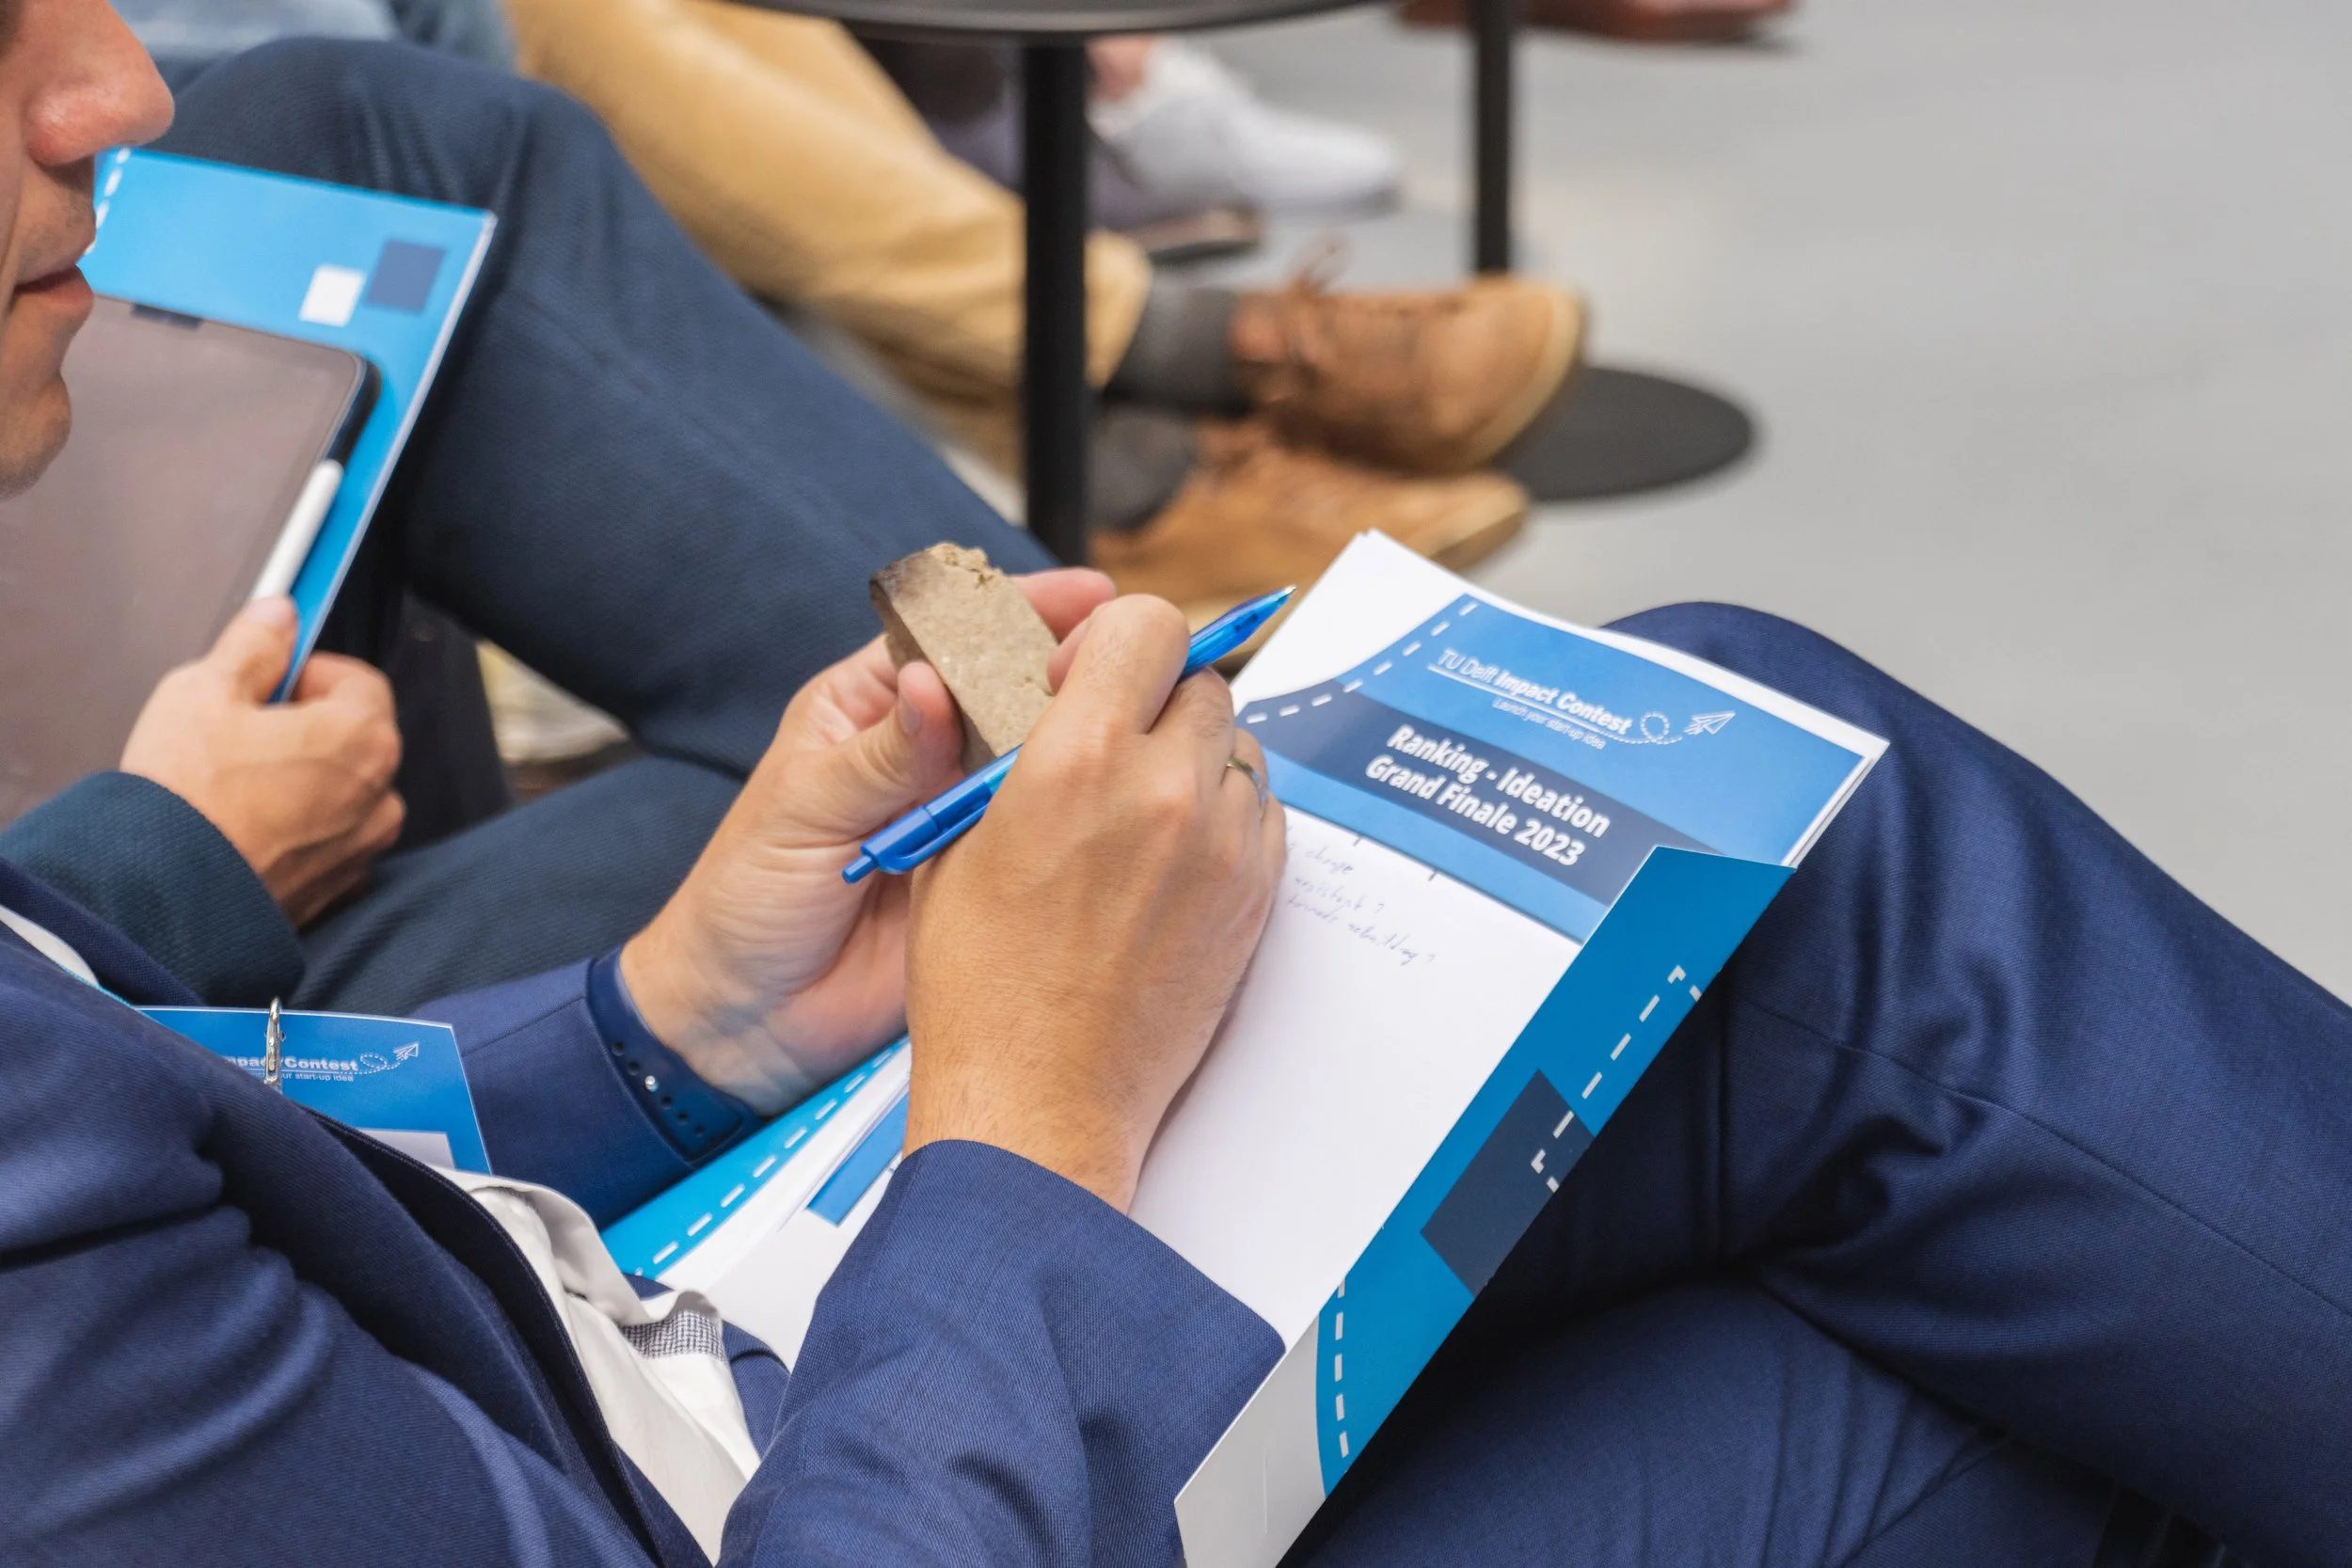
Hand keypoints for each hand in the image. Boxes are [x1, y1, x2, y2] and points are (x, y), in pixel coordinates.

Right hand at [120, 597, 403, 925]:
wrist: (162, 898)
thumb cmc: (186, 794)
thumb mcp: (205, 692)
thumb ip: (253, 646)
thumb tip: (281, 613)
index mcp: (363, 737)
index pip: (359, 681)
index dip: (310, 674)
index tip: (270, 682)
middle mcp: (380, 795)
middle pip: (354, 737)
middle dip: (306, 727)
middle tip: (241, 735)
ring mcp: (362, 848)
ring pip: (342, 792)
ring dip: (305, 781)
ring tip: (238, 787)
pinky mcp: (336, 890)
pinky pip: (328, 841)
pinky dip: (299, 830)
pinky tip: (246, 830)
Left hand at [620, 568, 1116, 1113]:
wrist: (747, 1022)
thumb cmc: (744, 900)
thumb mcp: (802, 809)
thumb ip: (879, 753)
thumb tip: (933, 684)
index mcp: (872, 707)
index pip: (956, 636)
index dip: (1022, 611)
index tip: (1091, 598)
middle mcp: (928, 753)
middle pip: (1015, 691)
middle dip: (1073, 672)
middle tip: (1135, 664)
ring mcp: (965, 816)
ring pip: (1040, 762)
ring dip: (1087, 745)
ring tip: (1144, 726)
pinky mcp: (992, 878)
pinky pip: (1046, 838)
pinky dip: (1084, 821)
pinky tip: (1125, 806)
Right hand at [903, 595, 1286, 1211]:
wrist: (1038, 1100)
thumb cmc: (981, 984)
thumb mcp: (957, 841)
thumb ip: (1009, 752)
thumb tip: (1047, 700)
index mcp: (1080, 758)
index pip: (1145, 625)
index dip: (1113, 639)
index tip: (1085, 676)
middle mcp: (1166, 789)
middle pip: (1200, 680)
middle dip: (1155, 697)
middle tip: (1114, 743)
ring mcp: (1225, 845)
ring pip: (1237, 745)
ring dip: (1194, 754)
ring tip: (1141, 807)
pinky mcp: (1256, 896)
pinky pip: (1261, 812)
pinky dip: (1224, 815)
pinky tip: (1172, 855)